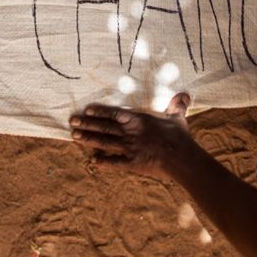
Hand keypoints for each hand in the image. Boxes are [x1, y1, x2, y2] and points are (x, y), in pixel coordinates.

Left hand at [70, 92, 190, 178]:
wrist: (181, 158)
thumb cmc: (179, 136)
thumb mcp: (177, 117)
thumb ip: (177, 105)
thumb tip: (185, 94)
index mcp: (137, 120)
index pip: (114, 113)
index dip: (99, 111)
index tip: (86, 109)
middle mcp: (129, 132)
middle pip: (104, 127)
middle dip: (87, 124)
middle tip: (72, 121)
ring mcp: (129, 148)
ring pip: (104, 142)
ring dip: (88, 139)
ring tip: (74, 136)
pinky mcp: (132, 163)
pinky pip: (115, 162)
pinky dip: (104, 162)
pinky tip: (93, 162)